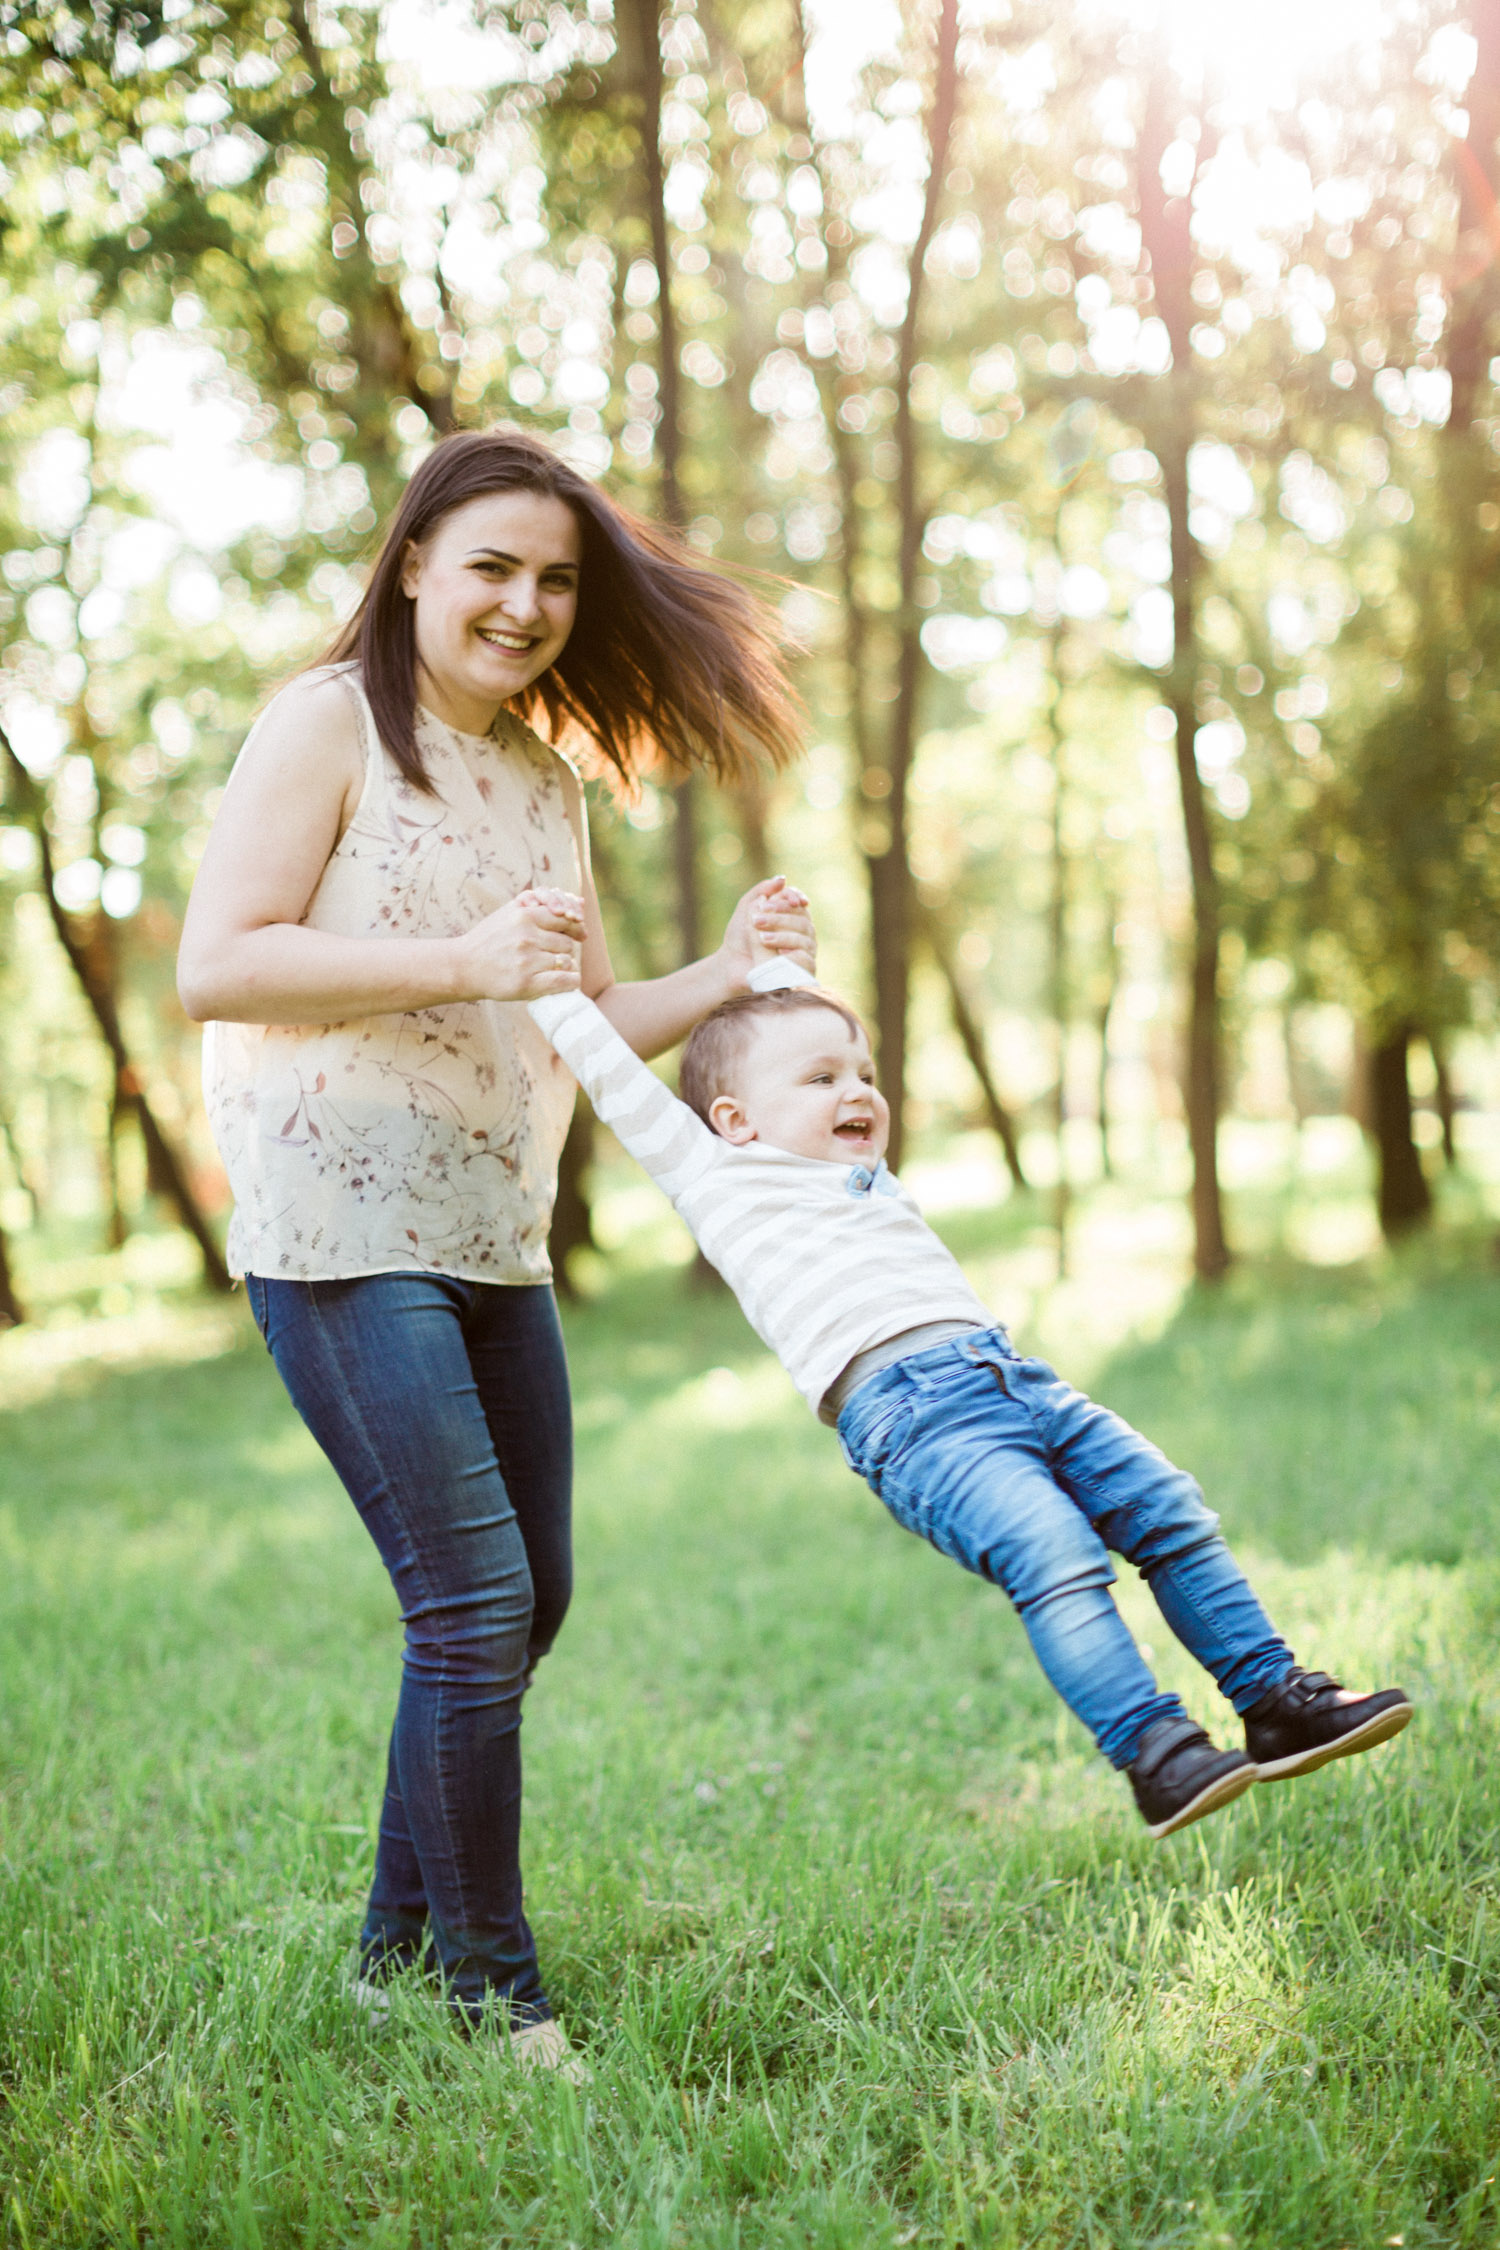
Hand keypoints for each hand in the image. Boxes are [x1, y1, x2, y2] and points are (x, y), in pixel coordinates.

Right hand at [452, 887, 584, 1001]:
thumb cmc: (489, 939)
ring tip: (553, 967)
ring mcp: (526, 961)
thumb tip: (582, 902)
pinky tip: (567, 981)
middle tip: (555, 954)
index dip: (575, 927)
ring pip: (567, 962)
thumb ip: (541, 904)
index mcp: (523, 916)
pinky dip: (571, 982)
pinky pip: (564, 981)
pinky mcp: (526, 983)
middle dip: (565, 949)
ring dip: (566, 966)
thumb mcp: (509, 913)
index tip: (579, 934)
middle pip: (567, 943)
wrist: (463, 966)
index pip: (564, 919)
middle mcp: (526, 937)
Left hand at [718, 875, 816, 984]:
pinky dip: (792, 953)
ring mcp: (805, 949)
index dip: (790, 899)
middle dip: (780, 918)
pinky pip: (806, 957)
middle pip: (803, 919)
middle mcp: (802, 931)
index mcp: (791, 915)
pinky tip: (780, 952)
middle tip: (757, 921)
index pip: (798, 902)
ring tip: (762, 939)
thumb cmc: (740, 937)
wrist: (732, 965)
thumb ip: (762, 891)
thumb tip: (782, 879)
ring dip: (783, 935)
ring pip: (805, 937)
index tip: (771, 902)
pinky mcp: (803, 968)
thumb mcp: (747, 908)